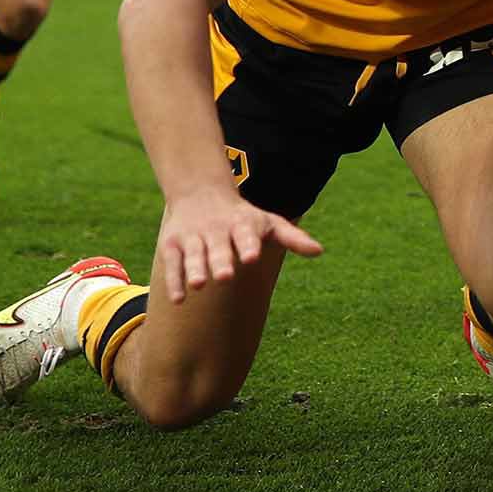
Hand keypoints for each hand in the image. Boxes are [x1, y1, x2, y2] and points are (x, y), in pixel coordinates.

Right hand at [154, 186, 322, 303]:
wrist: (200, 192)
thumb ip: (292, 238)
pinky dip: (174, 281)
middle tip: (226, 276)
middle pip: (218, 247)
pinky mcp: (172, 245)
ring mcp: (193, 237)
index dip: (249, 244)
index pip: (246, 234)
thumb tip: (320, 251)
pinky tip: (179, 299)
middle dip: (221, 260)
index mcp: (241, 224)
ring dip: (195, 269)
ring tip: (199, 285)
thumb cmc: (242, 217)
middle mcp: (216, 230)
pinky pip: (172, 264)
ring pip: (193, 255)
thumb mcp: (268, 223)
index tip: (252, 257)